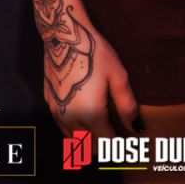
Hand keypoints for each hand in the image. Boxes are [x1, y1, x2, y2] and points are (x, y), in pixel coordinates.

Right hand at [44, 20, 139, 141]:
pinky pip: (62, 127)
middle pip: (88, 147)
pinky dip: (74, 129)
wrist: (64, 36)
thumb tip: (136, 128)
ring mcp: (57, 113)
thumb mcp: (117, 76)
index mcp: (91, 114)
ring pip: (73, 141)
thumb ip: (127, 105)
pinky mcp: (49, 103)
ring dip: (86, 140)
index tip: (125, 141)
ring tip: (101, 127)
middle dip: (102, 145)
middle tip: (114, 134)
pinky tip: (84, 116)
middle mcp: (71, 119)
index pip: (106, 143)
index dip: (117, 146)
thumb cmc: (94, 53)